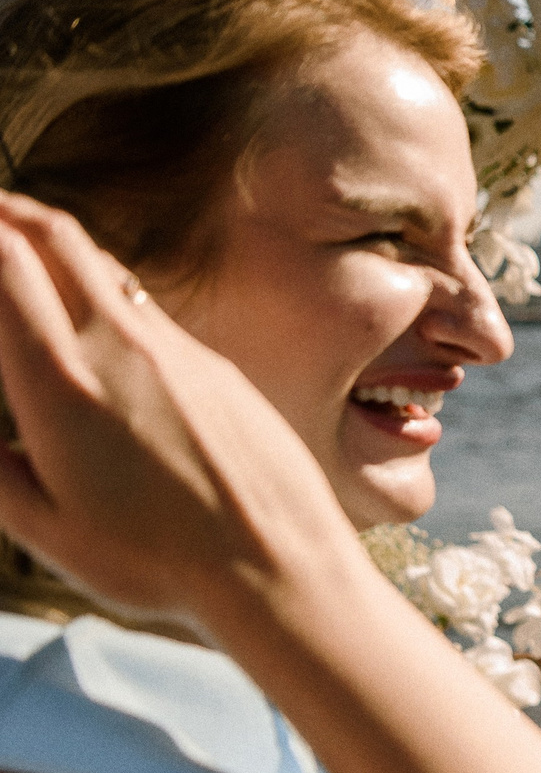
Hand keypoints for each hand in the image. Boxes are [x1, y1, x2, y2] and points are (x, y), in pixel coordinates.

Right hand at [0, 194, 355, 619]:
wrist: (280, 563)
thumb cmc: (157, 562)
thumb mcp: (46, 528)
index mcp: (61, 381)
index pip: (4, 260)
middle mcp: (120, 346)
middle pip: (52, 235)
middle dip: (3, 209)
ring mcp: (175, 349)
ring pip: (100, 264)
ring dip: (51, 242)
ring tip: (16, 246)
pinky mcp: (215, 364)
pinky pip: (143, 305)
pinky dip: (97, 287)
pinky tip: (85, 313)